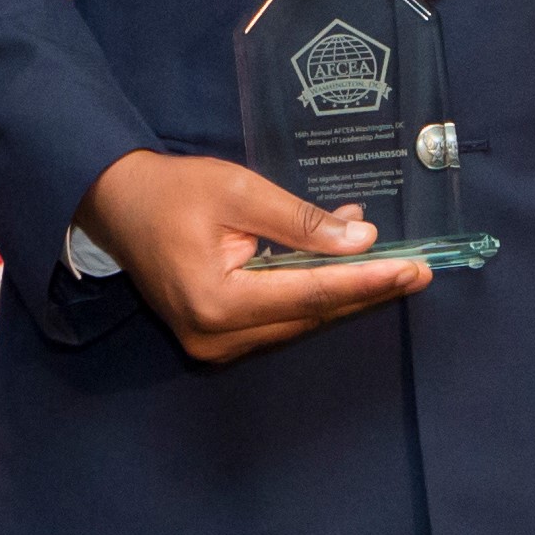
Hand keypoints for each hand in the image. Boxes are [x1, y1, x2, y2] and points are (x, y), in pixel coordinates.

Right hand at [73, 150, 429, 363]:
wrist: (115, 204)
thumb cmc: (172, 190)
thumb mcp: (238, 191)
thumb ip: (302, 222)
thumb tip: (362, 241)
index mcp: (215, 303)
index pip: (310, 295)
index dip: (367, 282)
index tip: (415, 271)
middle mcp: (215, 337)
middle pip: (308, 316)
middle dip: (364, 290)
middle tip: (419, 271)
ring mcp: (214, 344)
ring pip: (297, 320)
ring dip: (342, 291)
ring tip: (388, 262)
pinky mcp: (216, 336)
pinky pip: (278, 317)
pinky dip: (312, 292)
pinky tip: (341, 263)